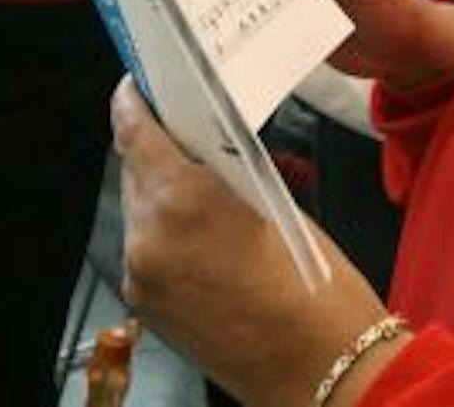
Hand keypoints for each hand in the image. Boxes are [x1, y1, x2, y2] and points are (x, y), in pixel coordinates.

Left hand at [113, 80, 400, 405]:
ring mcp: (142, 274)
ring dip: (162, 195)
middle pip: (134, 169)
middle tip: (187, 136)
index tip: (137, 84)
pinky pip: (146, 250)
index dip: (133, 101)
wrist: (321, 369)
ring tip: (206, 194)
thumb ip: (223, 171)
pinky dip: (166, 235)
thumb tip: (201, 150)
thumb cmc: (314, 286)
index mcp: (181, 198)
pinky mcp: (146, 305)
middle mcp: (148, 235)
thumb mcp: (272, 202)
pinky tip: (204, 239)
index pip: (134, 130)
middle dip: (157, 150)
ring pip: (139, 212)